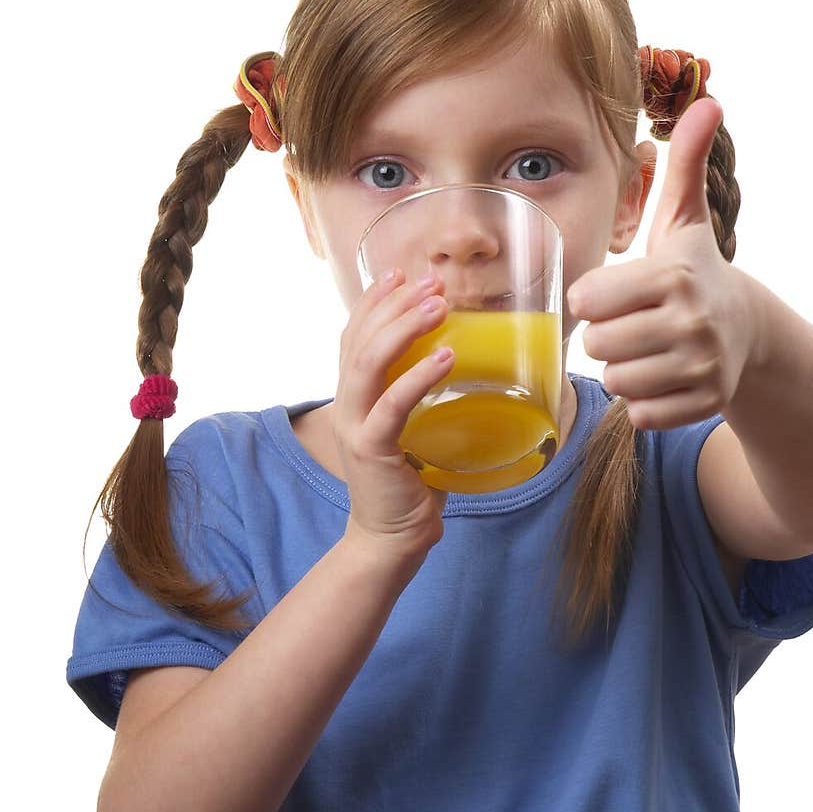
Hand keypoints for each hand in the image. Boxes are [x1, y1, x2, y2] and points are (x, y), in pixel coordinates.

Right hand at [334, 266, 453, 559]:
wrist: (391, 538)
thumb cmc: (410, 485)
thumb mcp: (415, 431)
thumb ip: (423, 400)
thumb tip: (465, 364)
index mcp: (354, 397)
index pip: (354, 335)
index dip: (373, 301)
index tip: (399, 273)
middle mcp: (347, 405)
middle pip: (361, 339)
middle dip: (395, 304)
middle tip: (431, 282)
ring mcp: (355, 425)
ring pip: (370, 362)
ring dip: (405, 328)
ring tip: (438, 306)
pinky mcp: (371, 449)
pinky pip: (392, 404)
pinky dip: (419, 376)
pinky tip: (446, 356)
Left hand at [568, 97, 757, 430]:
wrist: (747, 330)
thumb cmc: (694, 271)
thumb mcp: (684, 220)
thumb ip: (683, 165)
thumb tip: (707, 100)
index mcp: (672, 276)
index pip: (587, 301)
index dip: (592, 299)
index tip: (614, 293)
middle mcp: (690, 322)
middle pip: (597, 344)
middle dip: (606, 336)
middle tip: (632, 323)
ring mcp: (700, 366)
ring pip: (615, 381)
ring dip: (621, 369)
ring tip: (645, 349)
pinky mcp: (703, 402)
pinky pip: (639, 413)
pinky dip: (643, 401)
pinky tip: (661, 377)